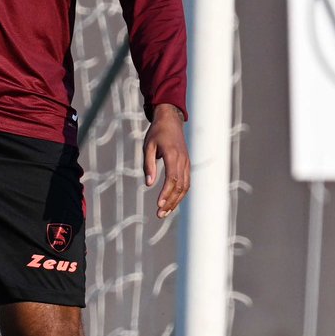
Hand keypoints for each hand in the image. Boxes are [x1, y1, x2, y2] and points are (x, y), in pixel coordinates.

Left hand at [143, 103, 189, 218]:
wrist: (171, 121)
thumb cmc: (156, 133)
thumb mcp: (148, 146)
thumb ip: (148, 165)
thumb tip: (148, 184)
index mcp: (173, 155)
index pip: (172, 179)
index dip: (166, 193)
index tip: (158, 204)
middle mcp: (182, 161)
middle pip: (180, 186)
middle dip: (170, 202)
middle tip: (159, 214)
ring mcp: (186, 163)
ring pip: (185, 187)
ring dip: (176, 201)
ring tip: (164, 212)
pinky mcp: (186, 165)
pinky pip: (186, 183)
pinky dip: (180, 194)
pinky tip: (171, 202)